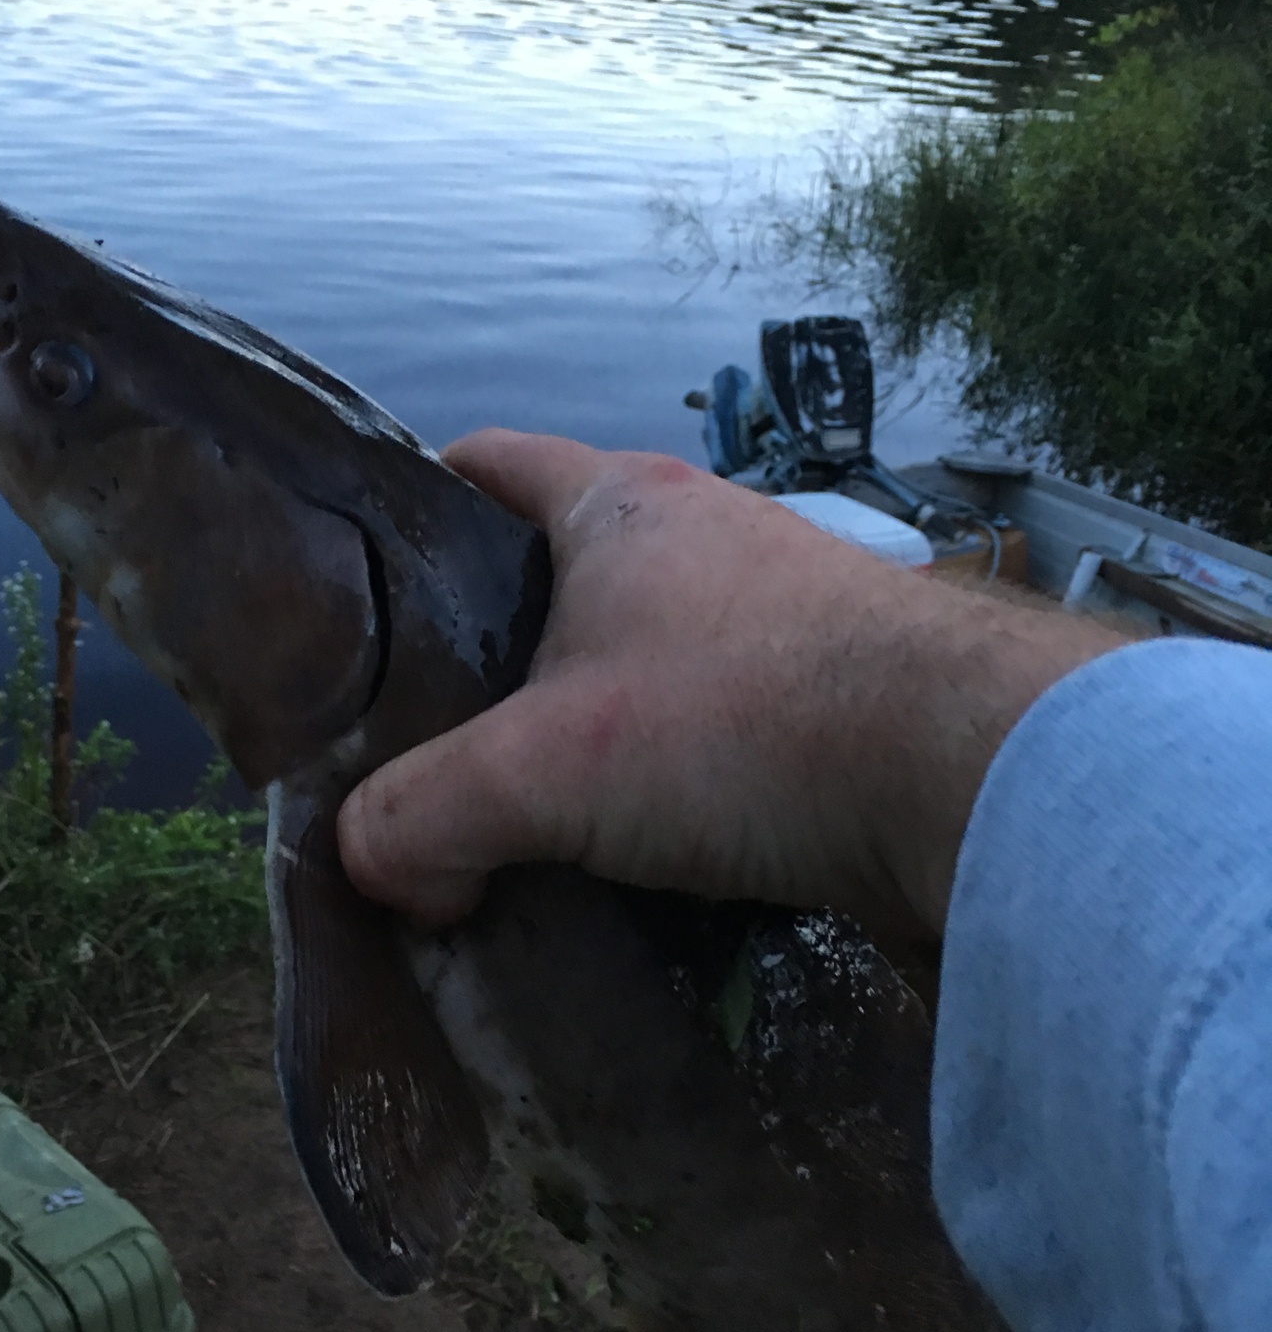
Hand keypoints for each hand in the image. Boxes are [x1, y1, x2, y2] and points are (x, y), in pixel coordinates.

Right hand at [338, 429, 1121, 942]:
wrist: (970, 771)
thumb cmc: (742, 720)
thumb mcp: (545, 771)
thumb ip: (425, 815)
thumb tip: (376, 865)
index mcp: (618, 504)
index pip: (484, 465)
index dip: (414, 511)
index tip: (360, 593)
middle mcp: (705, 533)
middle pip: (561, 573)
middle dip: (498, 655)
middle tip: (436, 743)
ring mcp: (783, 610)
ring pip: (647, 653)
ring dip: (592, 724)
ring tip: (538, 813)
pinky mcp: (842, 690)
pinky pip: (721, 720)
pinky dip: (675, 774)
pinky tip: (649, 852)